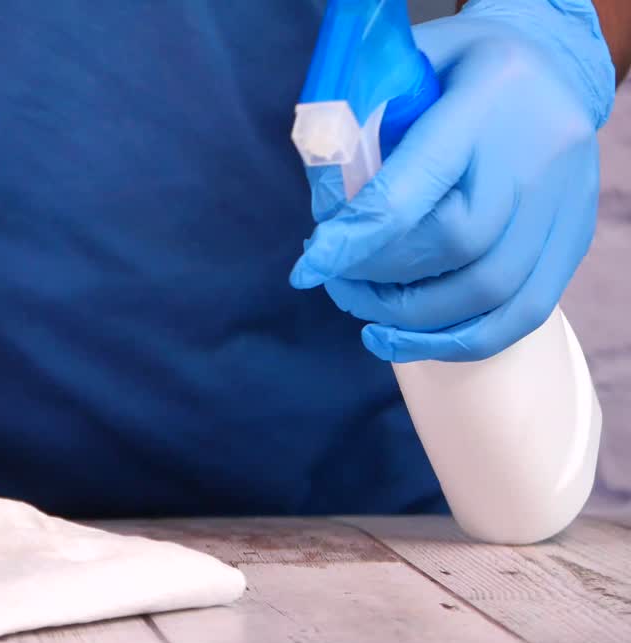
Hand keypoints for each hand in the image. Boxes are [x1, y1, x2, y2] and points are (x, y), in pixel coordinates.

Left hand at [290, 0, 615, 361]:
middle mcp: (534, 158)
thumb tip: (325, 202)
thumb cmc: (458, 69)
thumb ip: (363, 124)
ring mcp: (562, 203)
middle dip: (379, 279)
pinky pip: (523, 313)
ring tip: (363, 310)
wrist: (550, 61)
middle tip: (335, 278)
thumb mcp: (406, 67)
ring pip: (489, 292)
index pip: (416, 190)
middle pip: (454, 247)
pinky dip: (458, 340)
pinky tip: (404, 339)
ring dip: (412, 319)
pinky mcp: (573, 238)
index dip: (358, 239)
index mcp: (483, 104)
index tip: (309, 267)